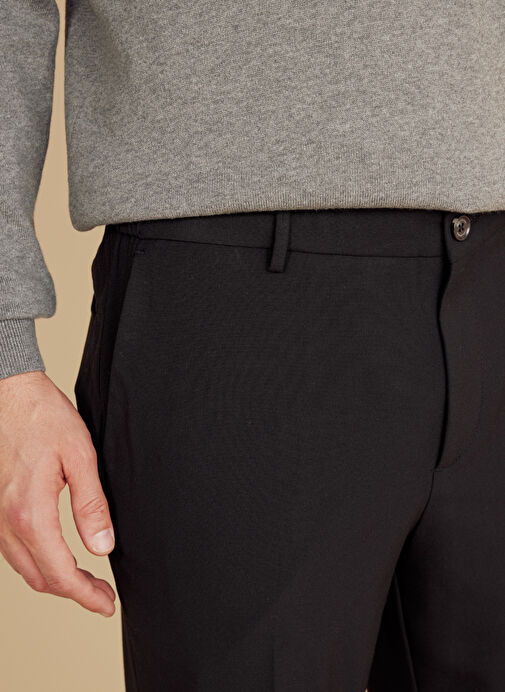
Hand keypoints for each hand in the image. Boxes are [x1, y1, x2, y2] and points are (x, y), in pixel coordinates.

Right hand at [0, 370, 115, 616]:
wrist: (8, 394)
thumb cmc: (44, 418)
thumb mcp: (80, 456)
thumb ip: (91, 504)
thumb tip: (102, 546)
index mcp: (31, 513)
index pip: (61, 573)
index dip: (86, 595)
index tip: (106, 604)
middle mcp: (7, 521)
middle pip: (41, 578)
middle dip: (74, 593)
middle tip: (102, 596)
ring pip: (24, 568)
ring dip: (55, 580)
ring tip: (85, 581)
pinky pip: (13, 550)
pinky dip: (37, 562)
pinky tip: (56, 556)